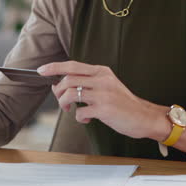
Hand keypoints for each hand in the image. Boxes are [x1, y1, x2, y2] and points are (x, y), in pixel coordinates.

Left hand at [38, 61, 163, 139]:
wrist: (144, 117)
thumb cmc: (123, 104)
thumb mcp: (106, 86)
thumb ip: (86, 83)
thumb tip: (58, 85)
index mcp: (102, 72)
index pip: (72, 65)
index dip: (54, 67)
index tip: (41, 71)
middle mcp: (102, 80)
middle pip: (68, 79)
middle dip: (58, 91)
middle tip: (62, 102)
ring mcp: (103, 94)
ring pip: (70, 93)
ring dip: (64, 104)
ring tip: (70, 110)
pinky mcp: (104, 109)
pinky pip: (80, 112)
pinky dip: (79, 118)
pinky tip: (87, 119)